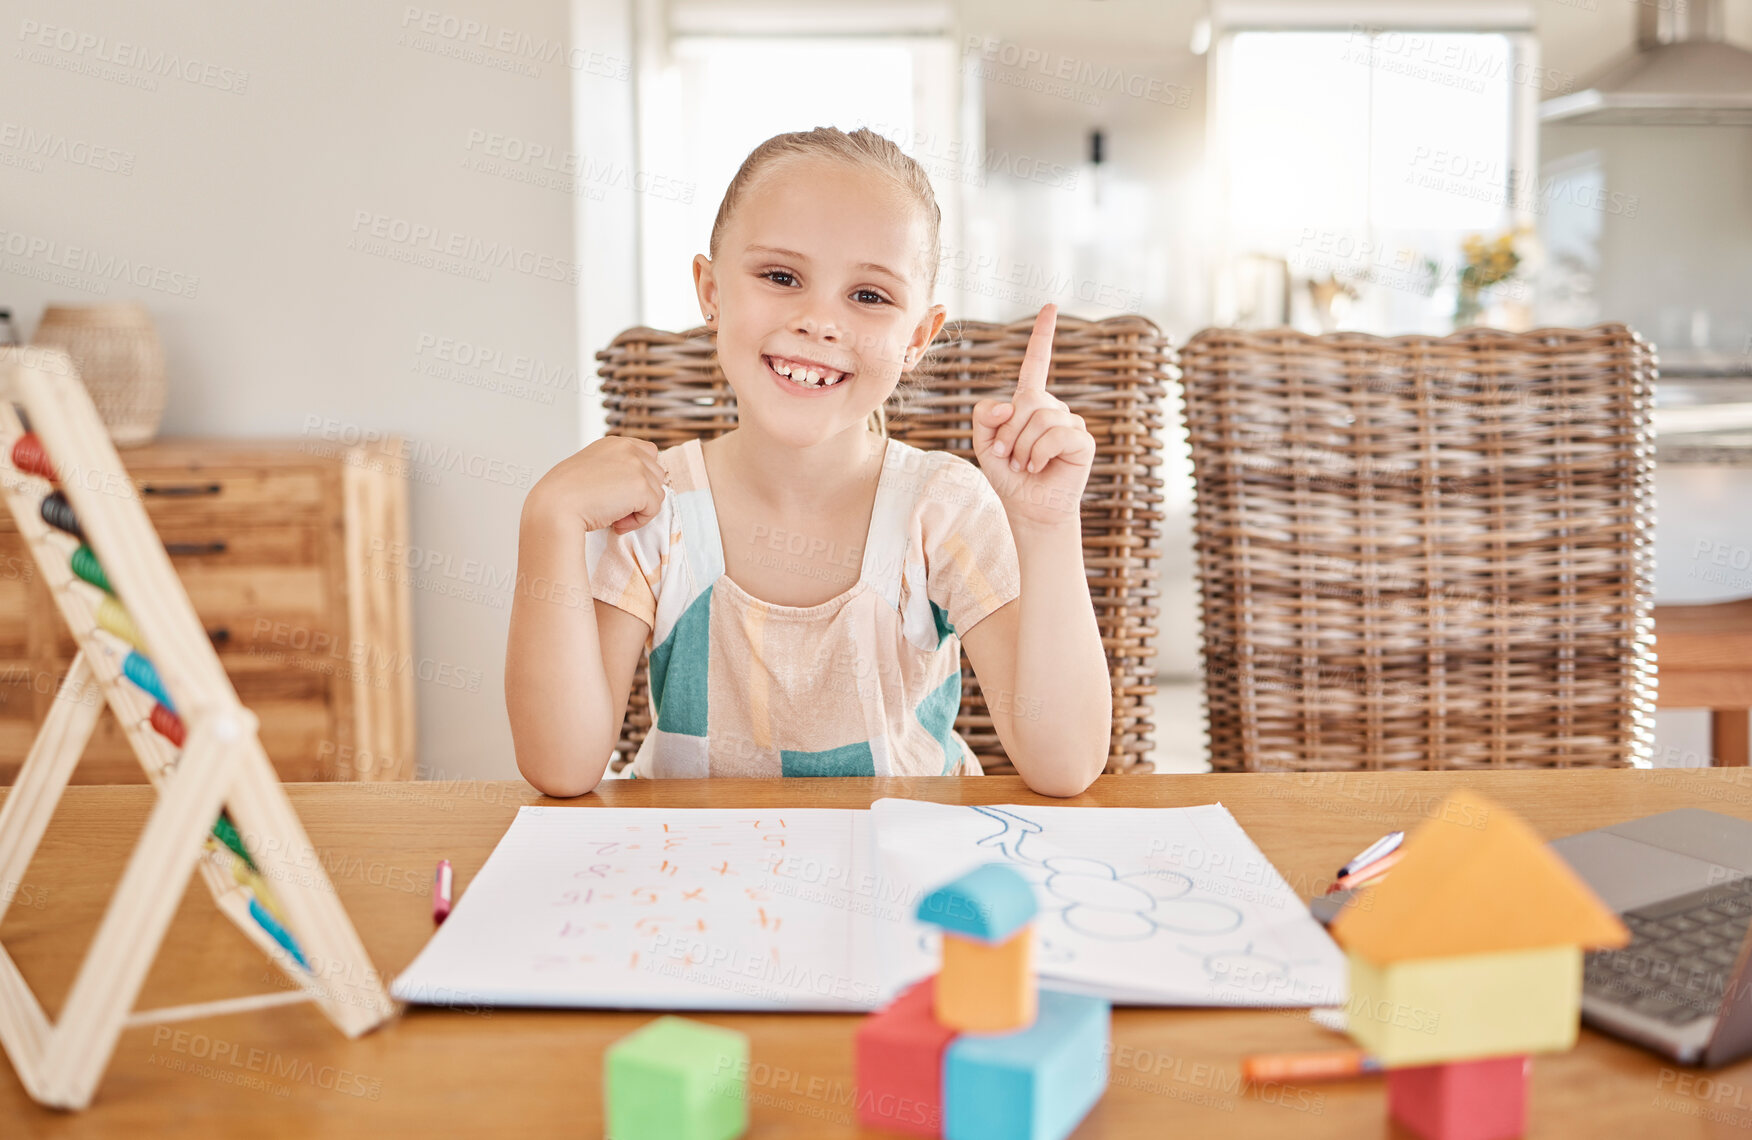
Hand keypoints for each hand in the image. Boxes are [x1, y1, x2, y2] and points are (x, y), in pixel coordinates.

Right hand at [524, 435, 667, 534]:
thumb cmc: (565, 495)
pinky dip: (638, 522)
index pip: (649, 454)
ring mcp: (636, 466)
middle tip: (614, 506)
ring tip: (613, 515)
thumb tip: (633, 486)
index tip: (621, 492)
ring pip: (657, 493)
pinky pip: (654, 510)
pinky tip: (616, 522)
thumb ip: (614, 469)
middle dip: (640, 495)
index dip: (640, 477)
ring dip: (639, 509)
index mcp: (615, 443)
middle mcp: (628, 449)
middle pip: (656, 475)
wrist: (555, 506)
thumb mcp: (591, 470)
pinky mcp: (641, 487)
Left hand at [971, 304, 1093, 531]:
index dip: (1042, 336)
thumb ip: (984, 417)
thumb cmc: (1010, 476)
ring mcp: (1070, 422)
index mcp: (1030, 403)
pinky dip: (1040, 453)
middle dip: (1008, 431)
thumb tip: (1009, 404)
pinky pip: (1056, 434)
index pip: (1036, 364)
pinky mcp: (1083, 440)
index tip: (1051, 307)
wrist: (1030, 508)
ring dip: (1022, 447)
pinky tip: (1040, 466)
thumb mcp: (984, 444)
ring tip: (1025, 465)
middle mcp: (1053, 407)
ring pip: (1039, 418)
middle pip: (1026, 399)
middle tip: (1007, 456)